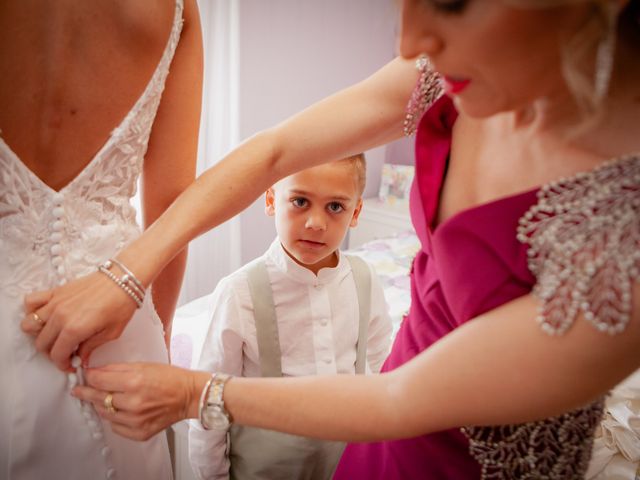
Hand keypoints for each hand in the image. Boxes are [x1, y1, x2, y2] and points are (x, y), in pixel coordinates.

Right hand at [21, 270, 136, 369]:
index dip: (62, 364)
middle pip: (41, 343)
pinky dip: (32, 310)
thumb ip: (91, 347)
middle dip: (52, 353)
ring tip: (55, 335)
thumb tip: (81, 359)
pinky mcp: (55, 292)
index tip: (70, 365)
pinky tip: (47, 315)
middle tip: (66, 352)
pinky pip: (31, 301)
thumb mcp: (111, 333)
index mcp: (74, 329)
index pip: (57, 355)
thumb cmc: (121, 304)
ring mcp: (55, 303)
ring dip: (39, 334)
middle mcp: (60, 317)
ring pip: (29, 324)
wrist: (123, 279)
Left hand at [71, 363, 207, 440]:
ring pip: (105, 414)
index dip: (89, 377)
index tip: (86, 375)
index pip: (99, 381)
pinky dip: (115, 418)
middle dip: (86, 392)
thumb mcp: (143, 365)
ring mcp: (136, 420)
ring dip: (101, 405)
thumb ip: (117, 369)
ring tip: (103, 398)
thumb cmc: (170, 378)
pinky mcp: (140, 432)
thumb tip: (95, 372)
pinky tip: (121, 410)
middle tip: (79, 390)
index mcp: (134, 382)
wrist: (189, 395)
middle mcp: (133, 403)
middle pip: (98, 398)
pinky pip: (116, 427)